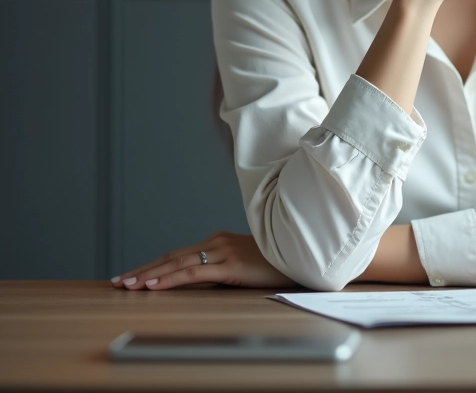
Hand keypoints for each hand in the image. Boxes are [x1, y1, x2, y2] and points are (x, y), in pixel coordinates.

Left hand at [110, 231, 298, 290]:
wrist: (305, 254)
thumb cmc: (279, 262)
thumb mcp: (246, 267)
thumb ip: (224, 270)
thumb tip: (202, 284)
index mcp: (220, 242)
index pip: (178, 255)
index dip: (153, 264)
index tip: (132, 275)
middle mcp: (217, 243)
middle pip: (171, 257)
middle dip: (142, 269)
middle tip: (118, 281)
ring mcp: (223, 252)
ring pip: (176, 263)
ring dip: (148, 275)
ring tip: (126, 285)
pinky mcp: (230, 265)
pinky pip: (192, 273)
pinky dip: (169, 278)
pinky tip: (153, 284)